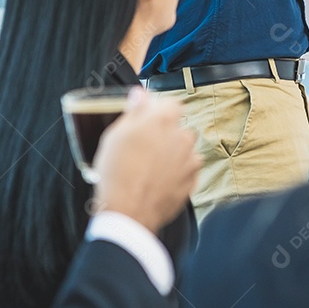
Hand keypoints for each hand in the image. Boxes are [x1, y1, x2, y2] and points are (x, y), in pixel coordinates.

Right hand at [93, 88, 199, 232]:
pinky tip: (158, 181)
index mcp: (163, 120)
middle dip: (166, 134)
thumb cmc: (118, 173)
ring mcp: (190, 161)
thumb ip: (134, 111)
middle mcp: (182, 137)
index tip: (148, 119)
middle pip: (179, 128)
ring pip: (184, 150)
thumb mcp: (115, 135)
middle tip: (145, 147)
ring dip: (173, 154)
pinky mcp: (192, 182)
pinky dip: (177, 173)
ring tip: (151, 167)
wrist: (128, 212)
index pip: (172, 103)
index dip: (159, 110)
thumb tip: (140, 95)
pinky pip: (187, 171)